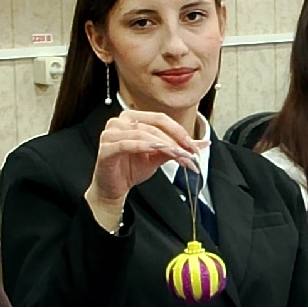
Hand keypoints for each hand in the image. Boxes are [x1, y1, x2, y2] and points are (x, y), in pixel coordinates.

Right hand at [87, 108, 202, 229]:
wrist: (114, 188)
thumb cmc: (132, 169)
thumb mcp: (158, 156)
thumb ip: (176, 147)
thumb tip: (202, 143)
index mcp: (132, 118)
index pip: (160, 119)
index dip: (179, 131)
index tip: (194, 146)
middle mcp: (119, 121)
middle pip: (153, 126)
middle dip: (174, 140)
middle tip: (189, 154)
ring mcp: (110, 133)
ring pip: (143, 134)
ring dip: (164, 144)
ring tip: (178, 155)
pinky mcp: (105, 148)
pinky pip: (127, 144)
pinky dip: (144, 147)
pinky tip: (157, 150)